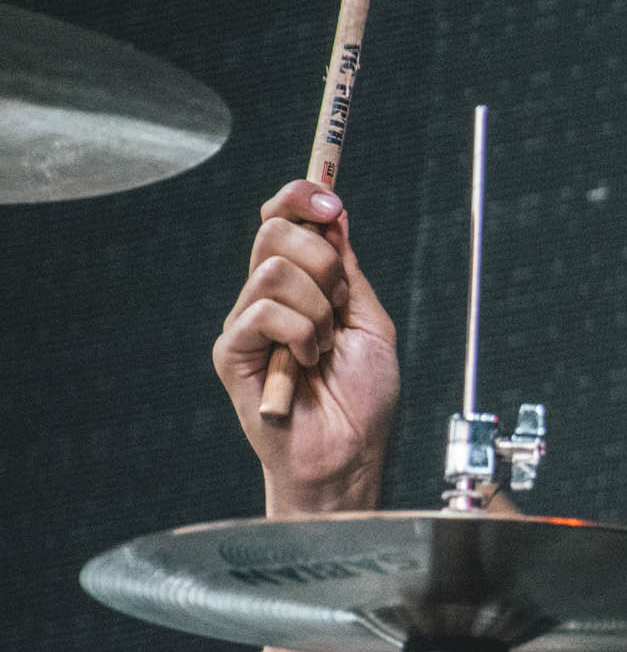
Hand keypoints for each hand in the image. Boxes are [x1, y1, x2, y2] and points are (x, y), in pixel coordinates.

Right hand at [213, 181, 399, 514]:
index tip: (332, 203)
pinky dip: (302, 334)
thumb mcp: (369, 321)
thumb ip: (350, 270)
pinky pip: (264, 312)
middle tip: (341, 303)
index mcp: (299, 285)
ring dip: (320, 309)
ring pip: (275, 271)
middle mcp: (266, 297)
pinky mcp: (231, 351)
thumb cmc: (361, 399)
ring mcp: (246, 323)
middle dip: (324, 259)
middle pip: (274, 231)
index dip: (302, 197)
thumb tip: (334, 214)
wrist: (349, 453)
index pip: (282, 218)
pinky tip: (308, 363)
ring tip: (326, 348)